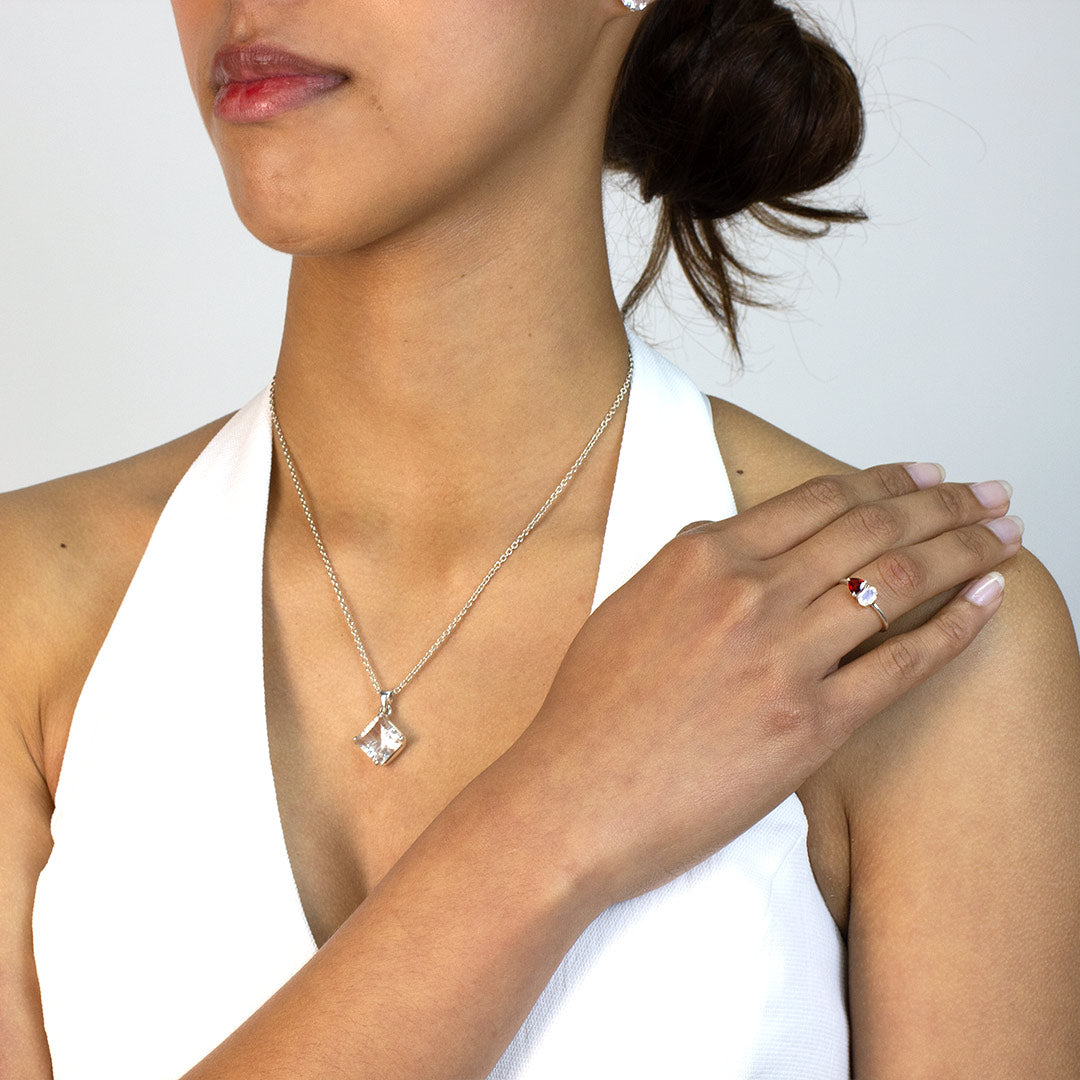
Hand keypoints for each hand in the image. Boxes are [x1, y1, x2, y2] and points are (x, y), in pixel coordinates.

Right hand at [491, 463, 1018, 909]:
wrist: (574, 797)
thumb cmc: (590, 714)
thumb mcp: (629, 606)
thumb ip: (690, 567)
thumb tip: (740, 549)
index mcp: (702, 555)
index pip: (819, 499)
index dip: (885, 480)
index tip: (924, 475)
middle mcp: (749, 590)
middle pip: (873, 527)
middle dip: (944, 503)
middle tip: (988, 494)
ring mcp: (784, 655)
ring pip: (900, 580)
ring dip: (966, 550)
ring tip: (1004, 536)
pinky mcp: (811, 722)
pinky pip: (904, 661)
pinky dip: (957, 627)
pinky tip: (988, 601)